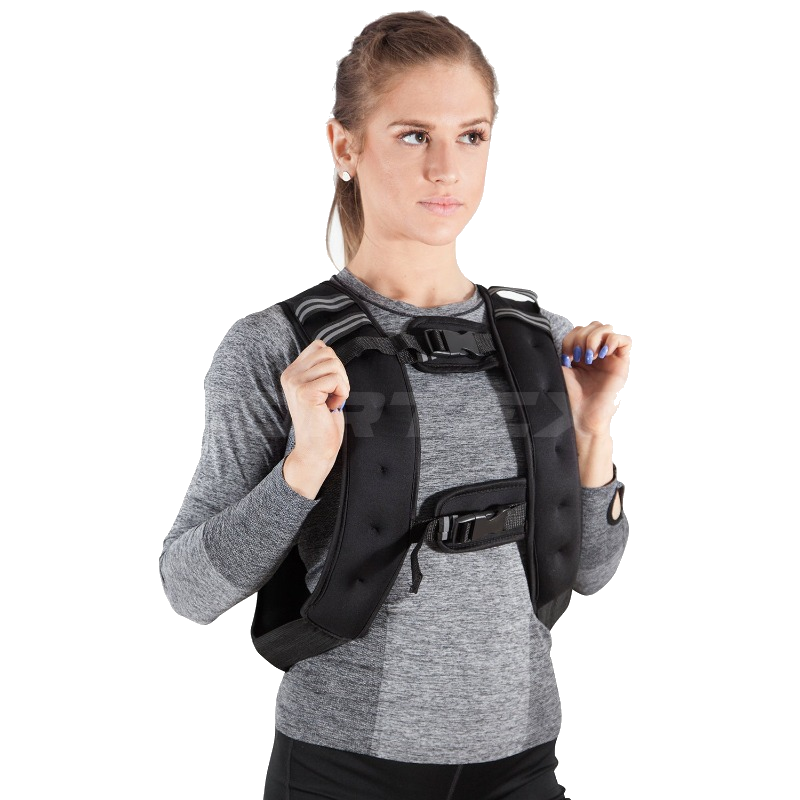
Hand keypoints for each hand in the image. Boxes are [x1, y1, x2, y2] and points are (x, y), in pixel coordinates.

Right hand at [280, 339, 350, 461]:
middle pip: (328, 353)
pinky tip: (331, 406)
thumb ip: (319, 369)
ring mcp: (296, 383)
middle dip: (340, 373)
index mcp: (292, 372)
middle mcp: (290, 376)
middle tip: (333, 394)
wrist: (315, 450)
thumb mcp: (318, 388)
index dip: (333, 364)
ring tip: (331, 401)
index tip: (329, 386)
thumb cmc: (322, 422)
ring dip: (341, 384)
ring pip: (333, 364)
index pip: (319, 346)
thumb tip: (328, 350)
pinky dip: (342, 393)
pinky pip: (335, 379)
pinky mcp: (306, 393)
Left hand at [560, 322, 631, 436]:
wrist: (582, 416)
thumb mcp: (561, 369)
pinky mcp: (623, 363)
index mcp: (581, 354)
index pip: (580, 330)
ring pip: (608, 328)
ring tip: (589, 357)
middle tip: (577, 356)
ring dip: (595, 338)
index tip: (566, 357)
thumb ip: (563, 350)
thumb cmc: (571, 397)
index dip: (571, 338)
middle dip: (582, 337)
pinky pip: (625, 340)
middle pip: (594, 325)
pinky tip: (602, 354)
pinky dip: (613, 340)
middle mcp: (597, 353)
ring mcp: (610, 357)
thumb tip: (555, 333)